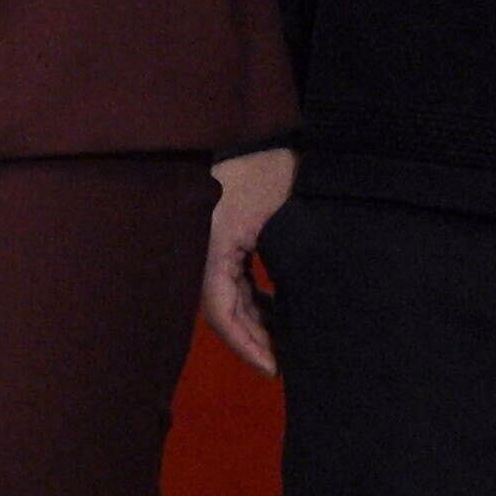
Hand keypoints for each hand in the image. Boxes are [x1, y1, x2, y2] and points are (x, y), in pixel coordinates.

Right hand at [201, 147, 293, 377]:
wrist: (254, 125)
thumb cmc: (267, 168)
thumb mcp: (280, 221)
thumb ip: (278, 268)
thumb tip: (291, 316)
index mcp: (211, 244)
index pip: (220, 310)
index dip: (246, 344)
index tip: (274, 369)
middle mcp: (203, 246)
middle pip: (223, 307)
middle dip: (253, 338)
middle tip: (285, 363)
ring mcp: (208, 240)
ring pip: (227, 294)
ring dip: (253, 319)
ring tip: (284, 343)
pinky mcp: (220, 233)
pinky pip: (231, 277)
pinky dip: (252, 298)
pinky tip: (275, 311)